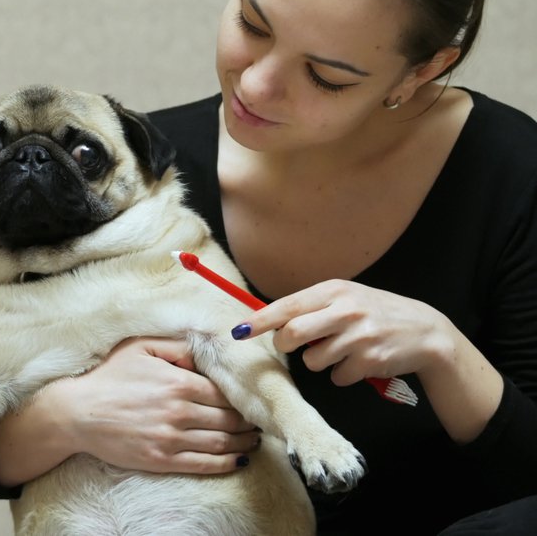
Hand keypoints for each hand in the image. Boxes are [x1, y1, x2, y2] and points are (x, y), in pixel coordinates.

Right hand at [54, 336, 258, 474]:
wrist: (77, 412)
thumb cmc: (108, 377)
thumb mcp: (140, 347)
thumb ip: (177, 347)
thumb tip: (204, 353)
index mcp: (178, 382)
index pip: (224, 393)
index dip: (242, 398)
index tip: (252, 400)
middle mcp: (178, 411)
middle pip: (228, 420)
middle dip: (248, 422)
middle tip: (259, 422)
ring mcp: (170, 438)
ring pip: (221, 443)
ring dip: (244, 443)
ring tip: (254, 441)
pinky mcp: (161, 460)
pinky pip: (203, 464)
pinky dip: (227, 463)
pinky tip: (239, 460)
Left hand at [232, 279, 457, 385]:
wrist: (427, 331)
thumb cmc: (376, 313)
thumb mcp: (346, 298)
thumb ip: (312, 307)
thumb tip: (270, 322)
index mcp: (335, 290)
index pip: (288, 306)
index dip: (260, 320)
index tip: (239, 331)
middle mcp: (346, 309)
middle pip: (293, 333)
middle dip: (286, 345)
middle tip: (293, 345)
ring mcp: (360, 335)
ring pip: (314, 360)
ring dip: (320, 361)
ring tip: (341, 351)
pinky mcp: (371, 360)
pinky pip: (337, 376)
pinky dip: (342, 374)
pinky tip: (359, 362)